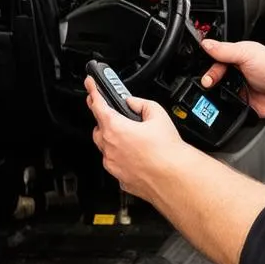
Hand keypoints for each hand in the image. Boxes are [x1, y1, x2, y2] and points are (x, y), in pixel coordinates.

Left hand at [85, 77, 186, 200]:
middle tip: (114, 113)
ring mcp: (113, 165)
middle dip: (105, 119)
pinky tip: (137, 155)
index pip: (97, 105)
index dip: (92, 92)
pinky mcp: (120, 179)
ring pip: (106, 148)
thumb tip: (134, 103)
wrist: (175, 177)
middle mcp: (110, 148)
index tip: (89, 85)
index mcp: (115, 128)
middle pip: (99, 128)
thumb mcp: (158, 114)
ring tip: (132, 137)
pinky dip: (122, 157)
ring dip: (114, 140)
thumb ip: (141, 103)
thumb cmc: (167, 151)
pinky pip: (116, 163)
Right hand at [199, 39, 264, 118]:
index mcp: (233, 57)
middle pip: (211, 77)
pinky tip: (224, 103)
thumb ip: (225, 50)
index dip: (207, 68)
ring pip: (215, 92)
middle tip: (209, 84)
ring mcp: (235, 87)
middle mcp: (233, 72)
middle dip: (208, 81)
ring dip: (214, 94)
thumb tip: (206, 43)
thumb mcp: (246, 54)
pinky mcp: (238, 102)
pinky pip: (224, 106)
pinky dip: (222, 105)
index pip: (212, 60)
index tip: (206, 75)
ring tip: (216, 94)